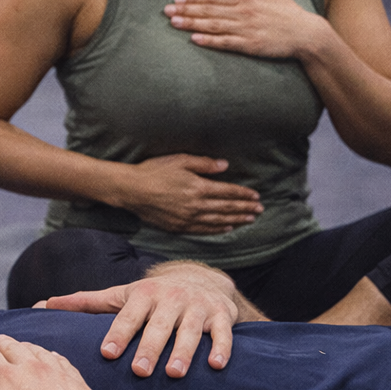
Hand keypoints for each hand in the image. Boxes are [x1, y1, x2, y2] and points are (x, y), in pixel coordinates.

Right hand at [0, 335, 106, 389]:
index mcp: (2, 375)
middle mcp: (29, 367)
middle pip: (13, 346)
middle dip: (2, 343)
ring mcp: (56, 373)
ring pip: (39, 351)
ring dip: (28, 347)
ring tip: (24, 347)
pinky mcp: (77, 384)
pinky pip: (63, 362)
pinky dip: (54, 357)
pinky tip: (53, 360)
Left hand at [39, 262, 241, 377]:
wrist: (202, 279)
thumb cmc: (151, 296)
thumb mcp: (119, 295)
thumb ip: (84, 303)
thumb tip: (43, 304)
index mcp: (142, 295)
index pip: (128, 316)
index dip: (118, 333)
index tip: (108, 353)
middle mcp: (169, 299)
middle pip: (157, 327)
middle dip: (149, 348)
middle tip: (139, 370)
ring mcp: (197, 307)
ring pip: (189, 331)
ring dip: (183, 352)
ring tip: (174, 373)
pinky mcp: (222, 316)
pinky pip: (223, 333)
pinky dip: (221, 348)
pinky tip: (217, 366)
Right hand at [122, 154, 261, 233]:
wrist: (131, 190)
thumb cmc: (153, 171)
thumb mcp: (179, 160)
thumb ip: (204, 164)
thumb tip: (225, 166)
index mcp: (198, 187)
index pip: (227, 192)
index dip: (243, 194)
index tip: (256, 196)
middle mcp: (196, 205)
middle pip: (226, 208)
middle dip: (244, 208)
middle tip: (259, 210)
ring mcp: (187, 218)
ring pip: (218, 220)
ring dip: (235, 220)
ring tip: (248, 220)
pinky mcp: (178, 226)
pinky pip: (203, 230)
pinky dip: (217, 229)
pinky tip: (226, 228)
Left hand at [164, 0, 326, 58]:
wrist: (307, 34)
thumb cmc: (288, 12)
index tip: (177, 0)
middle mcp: (244, 13)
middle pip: (209, 11)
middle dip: (186, 11)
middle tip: (165, 11)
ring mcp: (247, 29)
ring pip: (214, 26)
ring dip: (192, 24)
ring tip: (174, 23)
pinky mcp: (251, 45)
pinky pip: (226, 43)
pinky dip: (210, 41)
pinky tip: (194, 40)